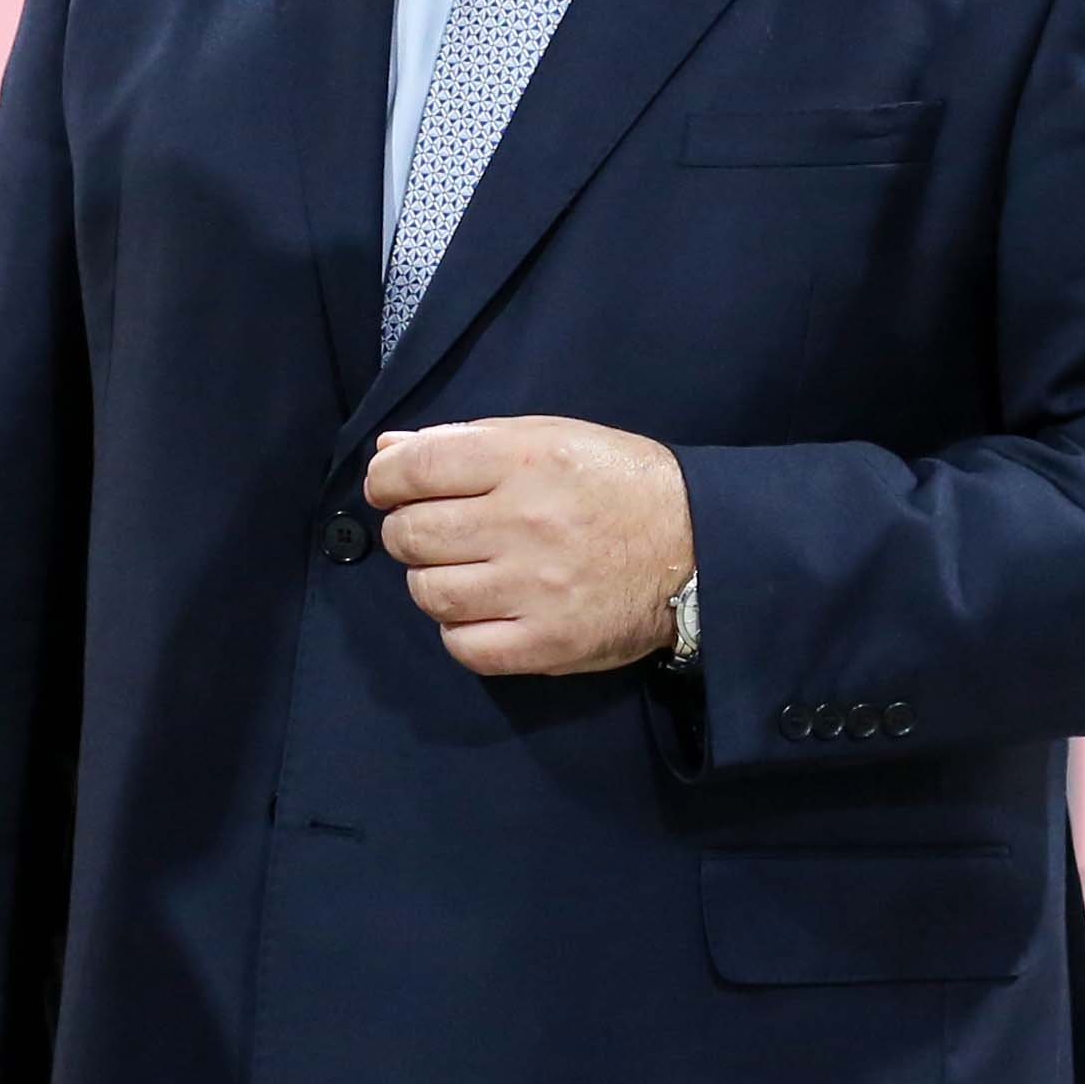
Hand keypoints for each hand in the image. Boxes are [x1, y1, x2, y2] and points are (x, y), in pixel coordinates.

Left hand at [362, 419, 691, 677]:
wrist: (700, 547)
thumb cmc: (617, 483)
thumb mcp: (550, 437)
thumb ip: (467, 442)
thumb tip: (388, 455)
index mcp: (526, 460)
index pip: (416, 468)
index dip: (385, 480)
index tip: (388, 489)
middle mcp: (527, 522)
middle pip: (412, 534)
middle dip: (407, 532)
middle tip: (432, 533)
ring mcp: (537, 589)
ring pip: (429, 593)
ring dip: (432, 581)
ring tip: (462, 572)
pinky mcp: (548, 644)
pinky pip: (463, 646)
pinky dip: (460, 630)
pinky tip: (483, 610)